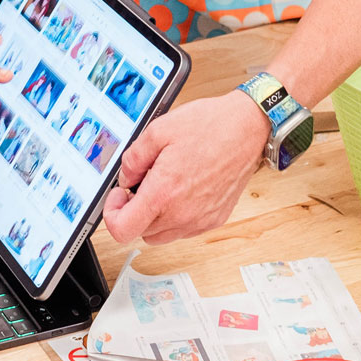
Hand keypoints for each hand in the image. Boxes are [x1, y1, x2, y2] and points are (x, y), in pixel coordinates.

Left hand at [102, 92, 270, 244]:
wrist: (248, 128)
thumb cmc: (210, 126)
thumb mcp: (158, 130)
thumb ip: (133, 159)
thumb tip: (125, 178)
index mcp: (164, 193)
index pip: (123, 229)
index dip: (112, 214)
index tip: (119, 196)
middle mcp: (183, 214)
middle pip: (141, 232)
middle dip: (135, 210)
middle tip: (142, 184)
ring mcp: (201, 220)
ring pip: (163, 234)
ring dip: (155, 216)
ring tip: (164, 185)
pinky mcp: (215, 219)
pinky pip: (184, 229)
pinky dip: (176, 215)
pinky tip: (182, 189)